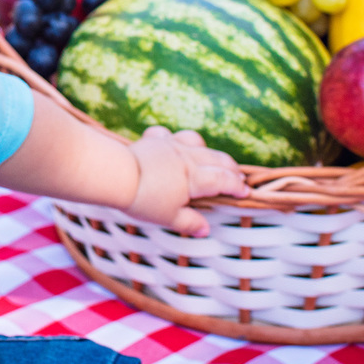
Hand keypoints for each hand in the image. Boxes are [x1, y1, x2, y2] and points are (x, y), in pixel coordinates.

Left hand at [122, 126, 248, 237]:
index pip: (224, 180)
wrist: (118, 174)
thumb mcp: (169, 217)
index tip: (245, 192)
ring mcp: (170, 145)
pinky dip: (173, 139)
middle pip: (217, 158)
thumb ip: (189, 222)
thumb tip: (205, 229)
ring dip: (207, 150)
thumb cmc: (145, 199)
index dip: (237, 186)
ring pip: (196, 141)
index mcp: (196, 178)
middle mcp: (187, 157)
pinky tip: (171, 144)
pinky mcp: (153, 140)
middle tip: (237, 176)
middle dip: (230, 167)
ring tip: (209, 159)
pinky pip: (167, 134)